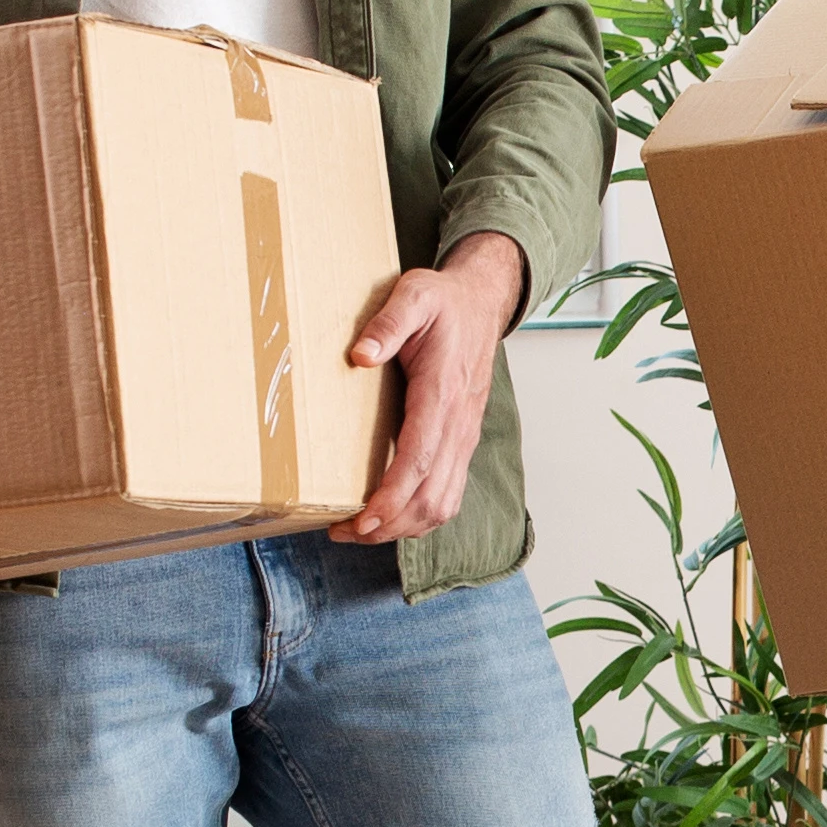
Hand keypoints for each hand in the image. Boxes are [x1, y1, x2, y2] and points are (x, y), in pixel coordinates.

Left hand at [335, 234, 528, 545]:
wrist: (482, 303)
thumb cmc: (445, 302)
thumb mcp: (414, 295)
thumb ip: (389, 323)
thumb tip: (361, 355)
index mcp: (443, 393)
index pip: (420, 460)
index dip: (392, 497)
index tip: (363, 518)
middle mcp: (459, 425)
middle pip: (431, 496)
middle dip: (389, 524)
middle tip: (344, 531)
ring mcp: (464, 437)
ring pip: (443, 504)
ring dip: (404, 527)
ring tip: (361, 530)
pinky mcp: (461, 443)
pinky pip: (448, 493)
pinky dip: (420, 516)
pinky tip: (391, 516)